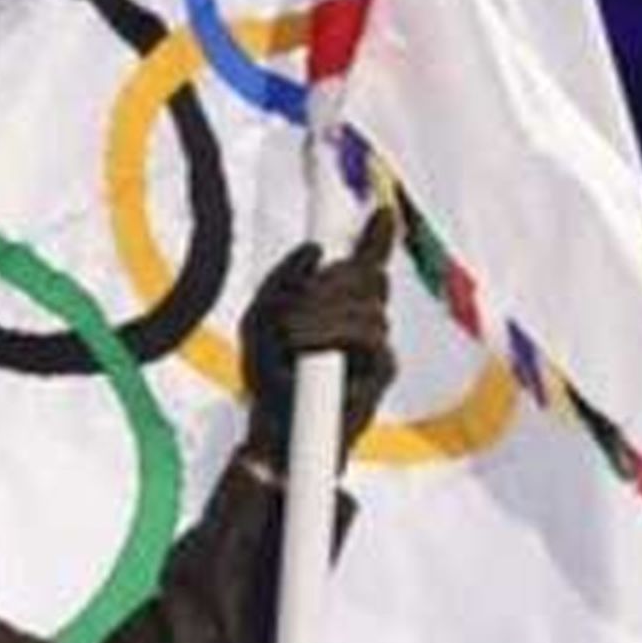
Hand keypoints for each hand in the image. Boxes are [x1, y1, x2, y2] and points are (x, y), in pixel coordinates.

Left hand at [242, 204, 399, 479]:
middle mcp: (362, 320)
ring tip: (288, 336)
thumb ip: (281, 282)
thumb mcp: (258, 320)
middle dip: (333, 279)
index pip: (364, 264)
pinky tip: (302, 343)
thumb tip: (315, 249)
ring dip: (321, 311)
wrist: (274, 432)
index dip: (376, 237)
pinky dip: (330, 332)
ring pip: (366, 303)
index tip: (381, 210)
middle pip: (367, 275)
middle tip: (295, 303)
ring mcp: (376, 344)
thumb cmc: (267, 377)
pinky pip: (368, 334)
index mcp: (335, 305)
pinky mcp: (383, 369)